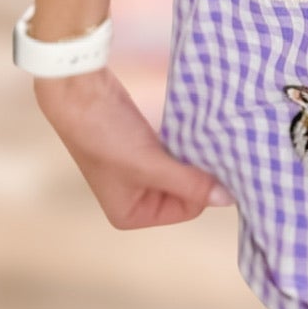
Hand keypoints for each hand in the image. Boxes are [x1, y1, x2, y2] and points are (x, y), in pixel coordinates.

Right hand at [33, 66, 233, 227]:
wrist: (79, 92)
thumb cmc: (106, 135)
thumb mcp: (150, 164)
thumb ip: (190, 184)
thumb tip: (228, 200)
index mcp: (130, 215)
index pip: (188, 209)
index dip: (200, 186)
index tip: (212, 161)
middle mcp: (135, 199)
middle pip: (187, 190)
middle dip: (197, 170)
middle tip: (211, 146)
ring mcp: (140, 172)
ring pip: (184, 169)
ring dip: (194, 154)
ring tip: (202, 136)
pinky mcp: (145, 147)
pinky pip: (176, 152)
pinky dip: (186, 143)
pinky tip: (193, 129)